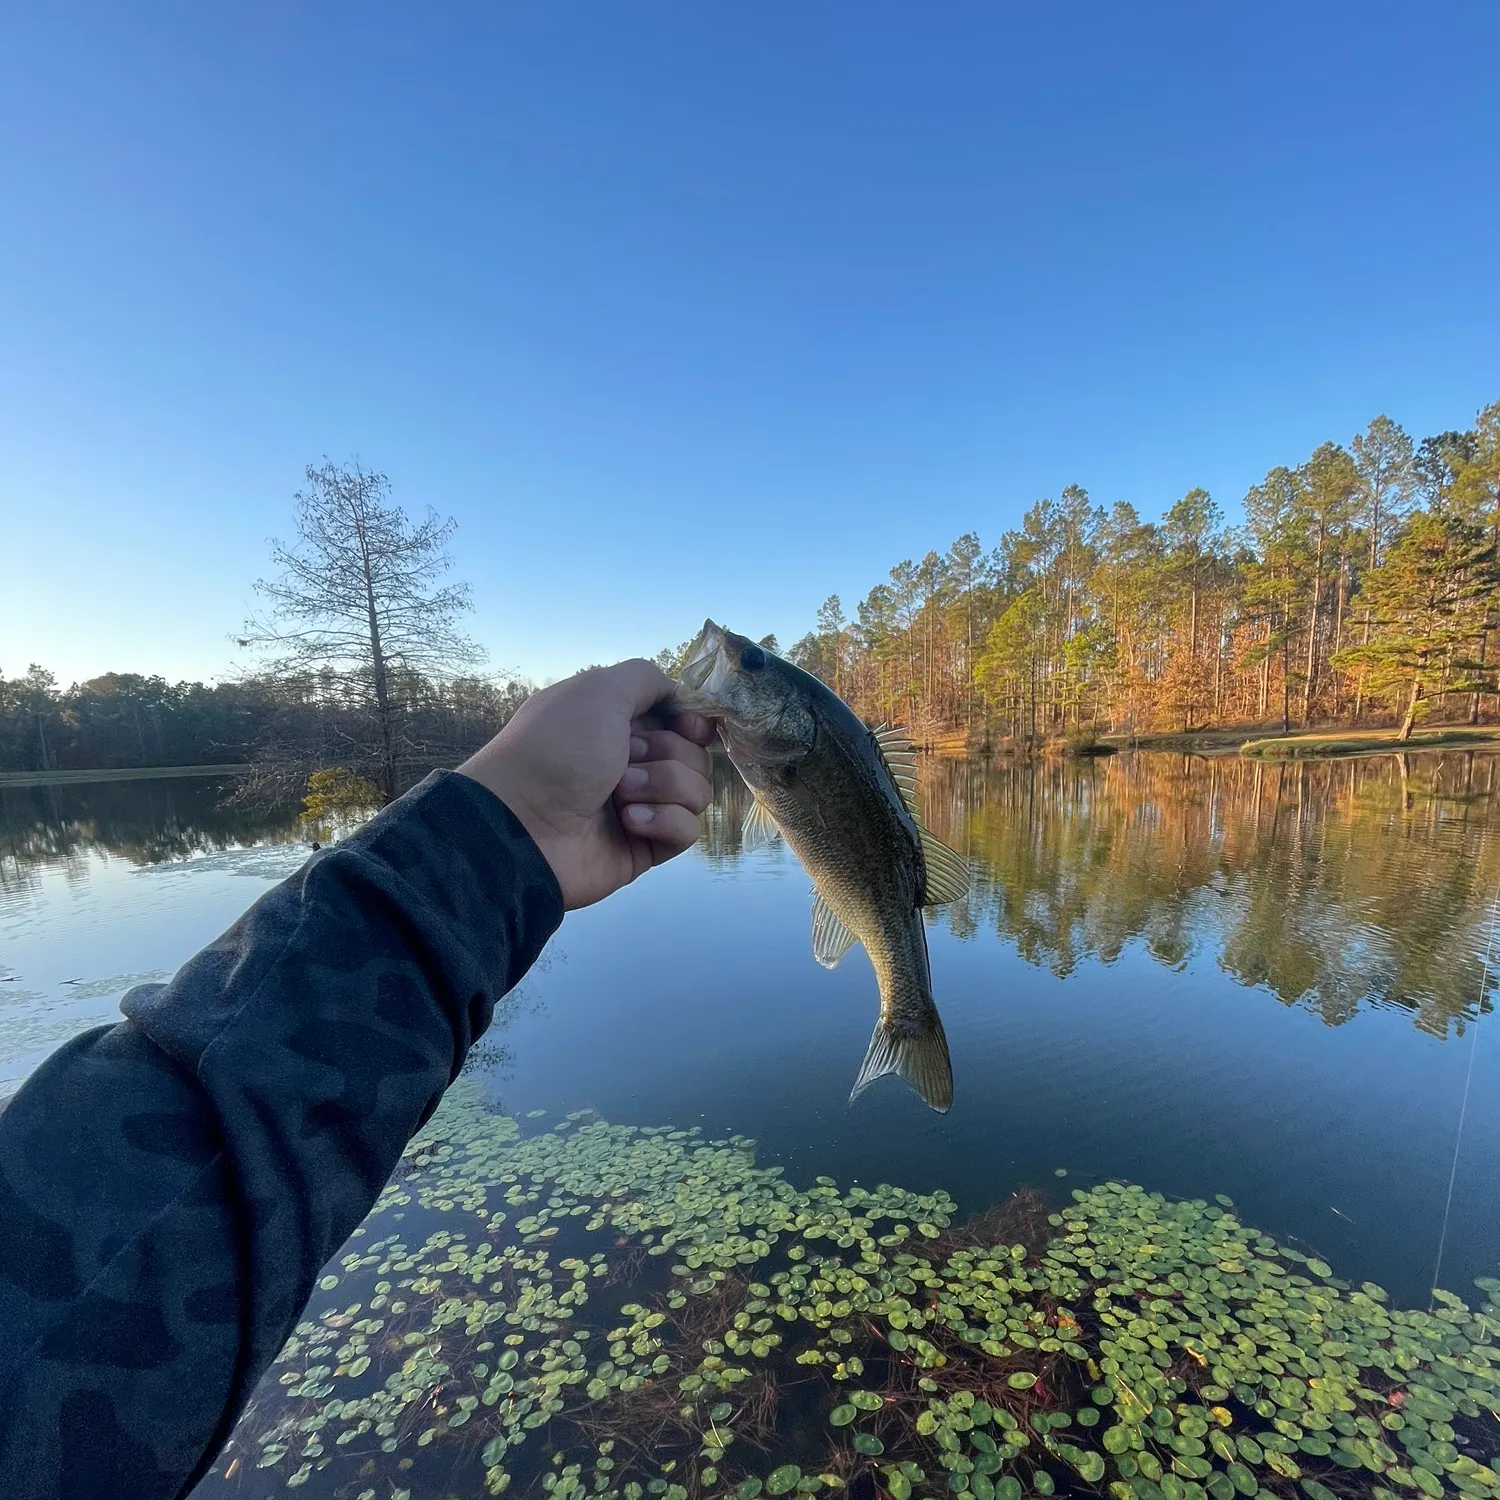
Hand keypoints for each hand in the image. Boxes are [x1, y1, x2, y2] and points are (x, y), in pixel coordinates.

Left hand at [457, 659, 714, 909]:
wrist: (523, 824)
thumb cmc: (556, 749)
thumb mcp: (598, 690)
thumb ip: (646, 678)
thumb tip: (678, 694)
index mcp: (617, 724)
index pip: (680, 720)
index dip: (691, 722)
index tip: (688, 726)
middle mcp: (631, 763)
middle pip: (694, 754)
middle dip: (667, 755)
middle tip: (625, 762)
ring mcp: (641, 805)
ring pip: (696, 791)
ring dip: (662, 786)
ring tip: (620, 794)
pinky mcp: (645, 846)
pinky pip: (687, 829)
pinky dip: (663, 821)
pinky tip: (629, 822)